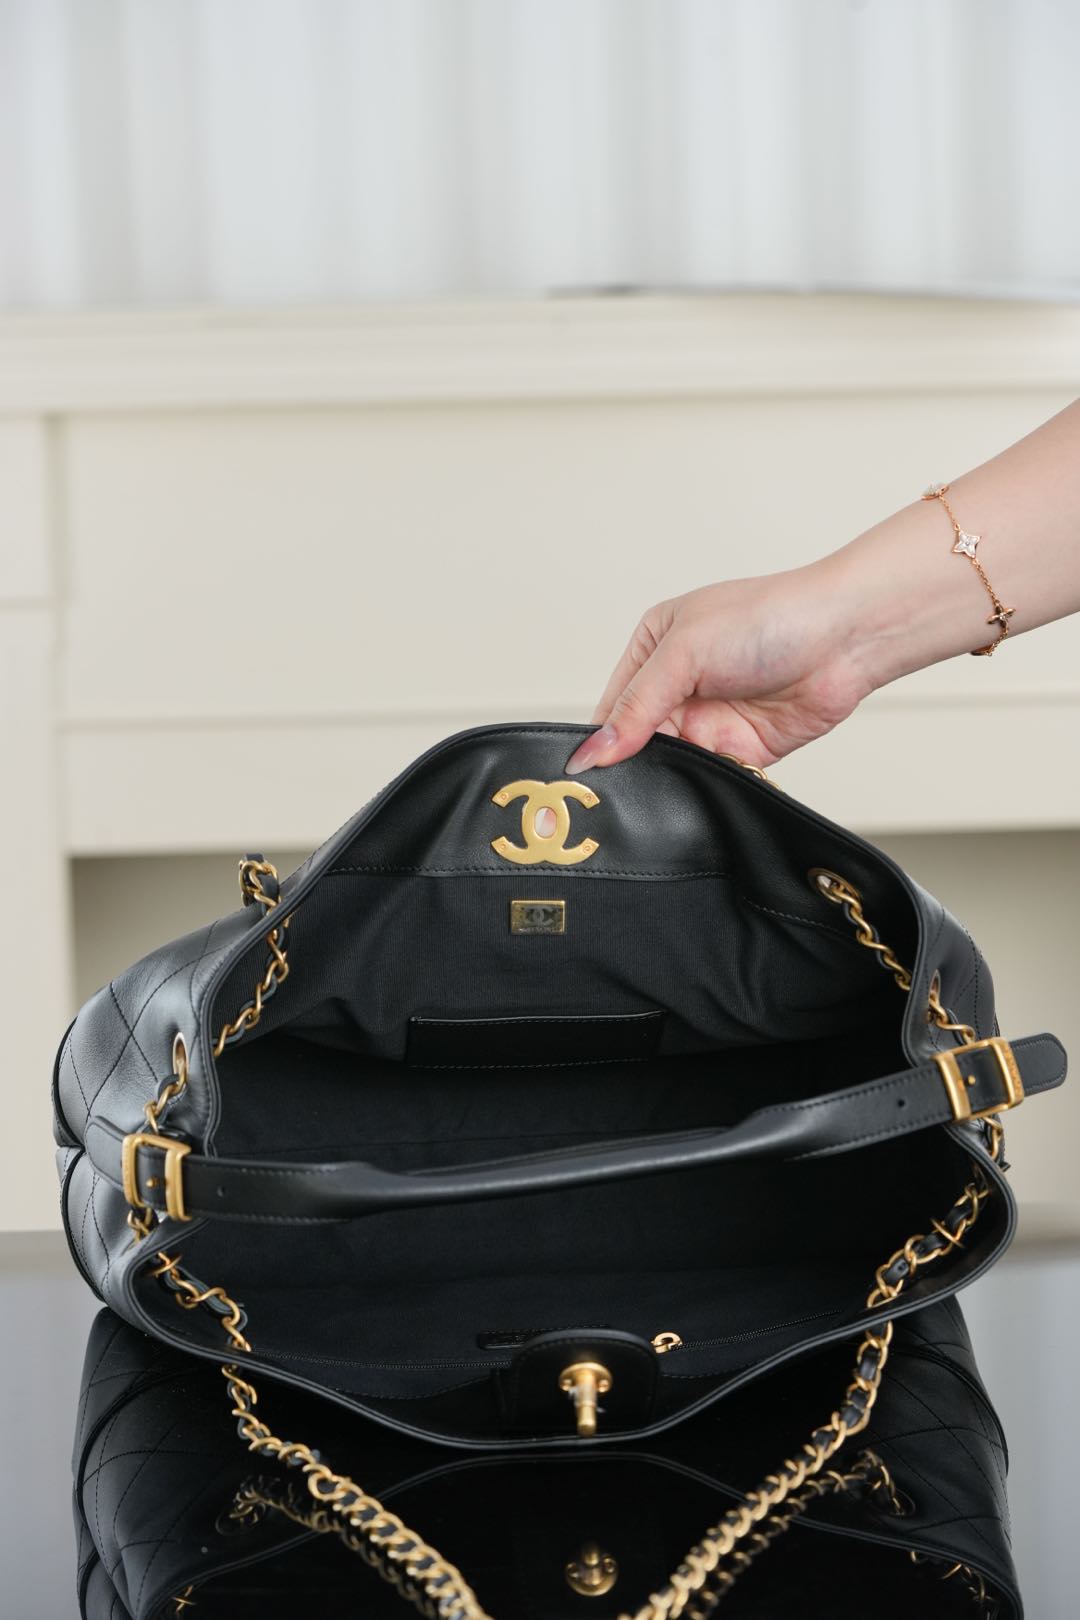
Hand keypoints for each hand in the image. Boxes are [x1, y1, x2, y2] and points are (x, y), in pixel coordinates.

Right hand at [564, 564, 871, 774]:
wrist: (845, 638)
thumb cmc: (770, 618)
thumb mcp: (684, 652)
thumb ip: (637, 705)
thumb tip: (595, 750)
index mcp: (654, 647)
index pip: (611, 707)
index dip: (599, 741)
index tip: (584, 774)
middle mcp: (678, 685)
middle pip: (637, 741)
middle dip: (630, 765)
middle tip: (613, 794)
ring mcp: (709, 719)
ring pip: (670, 764)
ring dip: (666, 779)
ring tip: (654, 792)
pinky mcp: (740, 749)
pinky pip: (707, 778)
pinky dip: (699, 789)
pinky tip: (691, 794)